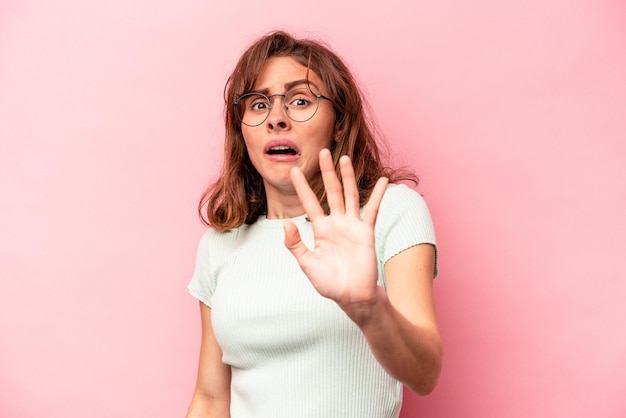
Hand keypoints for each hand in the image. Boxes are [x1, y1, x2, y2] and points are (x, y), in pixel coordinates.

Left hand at [283, 148, 388, 311]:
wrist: (352, 296)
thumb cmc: (329, 283)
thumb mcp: (307, 264)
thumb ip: (295, 244)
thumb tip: (285, 223)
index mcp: (320, 229)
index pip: (309, 202)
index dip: (302, 187)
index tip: (294, 170)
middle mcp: (336, 223)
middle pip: (331, 191)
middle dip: (326, 172)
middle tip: (322, 152)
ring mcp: (352, 226)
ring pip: (350, 195)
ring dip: (348, 177)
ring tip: (344, 158)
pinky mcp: (366, 232)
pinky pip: (373, 210)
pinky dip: (378, 195)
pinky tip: (382, 180)